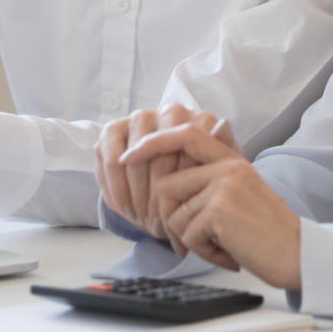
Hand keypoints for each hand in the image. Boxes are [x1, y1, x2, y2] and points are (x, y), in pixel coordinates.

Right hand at [96, 105, 238, 238]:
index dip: (177, 181)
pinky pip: (109, 157)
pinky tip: (123, 206)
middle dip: (153, 191)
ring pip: (132, 157)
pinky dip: (115, 185)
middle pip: (157, 152)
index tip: (175, 209)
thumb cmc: (196, 188)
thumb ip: (223, 150)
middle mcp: (169, 113)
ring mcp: (140, 118)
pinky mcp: (113, 130)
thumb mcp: (217, 175)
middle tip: (155, 219)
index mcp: (197, 121)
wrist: (172, 197)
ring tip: (140, 216)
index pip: (185, 147)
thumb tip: (221, 125)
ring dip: (134, 190)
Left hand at [122, 120, 300, 289]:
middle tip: (191, 240)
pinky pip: (187, 235)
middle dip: (170, 219)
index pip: (185, 134)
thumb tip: (172, 178)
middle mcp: (227, 168)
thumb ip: (214, 178)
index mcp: (231, 160)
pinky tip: (226, 254)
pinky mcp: (220, 211)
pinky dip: (202, 252)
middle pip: (167, 186)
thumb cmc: (267, 230)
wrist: (298, 252)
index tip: (130, 155)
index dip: (154, 142)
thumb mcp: (243, 191)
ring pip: (174, 215)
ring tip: (217, 246)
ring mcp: (223, 187)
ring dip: (189, 240)